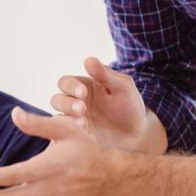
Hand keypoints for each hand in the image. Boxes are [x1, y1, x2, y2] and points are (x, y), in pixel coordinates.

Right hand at [52, 57, 166, 153]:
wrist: (137, 134)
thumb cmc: (130, 105)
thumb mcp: (122, 87)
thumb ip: (105, 75)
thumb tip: (88, 60)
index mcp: (84, 86)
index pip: (66, 82)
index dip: (71, 86)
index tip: (83, 92)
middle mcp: (75, 102)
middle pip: (57, 99)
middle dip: (66, 103)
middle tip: (82, 109)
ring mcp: (75, 119)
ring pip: (57, 117)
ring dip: (66, 117)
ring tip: (82, 122)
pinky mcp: (77, 135)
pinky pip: (64, 133)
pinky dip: (69, 131)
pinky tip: (84, 130)